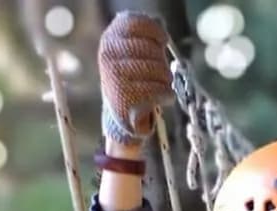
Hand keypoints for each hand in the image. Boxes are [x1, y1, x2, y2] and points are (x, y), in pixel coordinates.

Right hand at [97, 11, 172, 144]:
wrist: (122, 119)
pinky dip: (167, 95)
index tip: (163, 40)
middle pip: (151, 49)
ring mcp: (116, 76)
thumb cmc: (132, 84)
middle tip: (161, 75)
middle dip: (162, 63)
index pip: (136, 24)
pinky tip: (164, 98)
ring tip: (161, 87)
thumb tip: (160, 31)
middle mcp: (109, 55)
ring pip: (157, 69)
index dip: (155, 32)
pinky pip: (158, 90)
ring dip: (166, 81)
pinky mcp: (127, 97)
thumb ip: (141, 41)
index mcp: (110, 41)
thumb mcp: (130, 57)